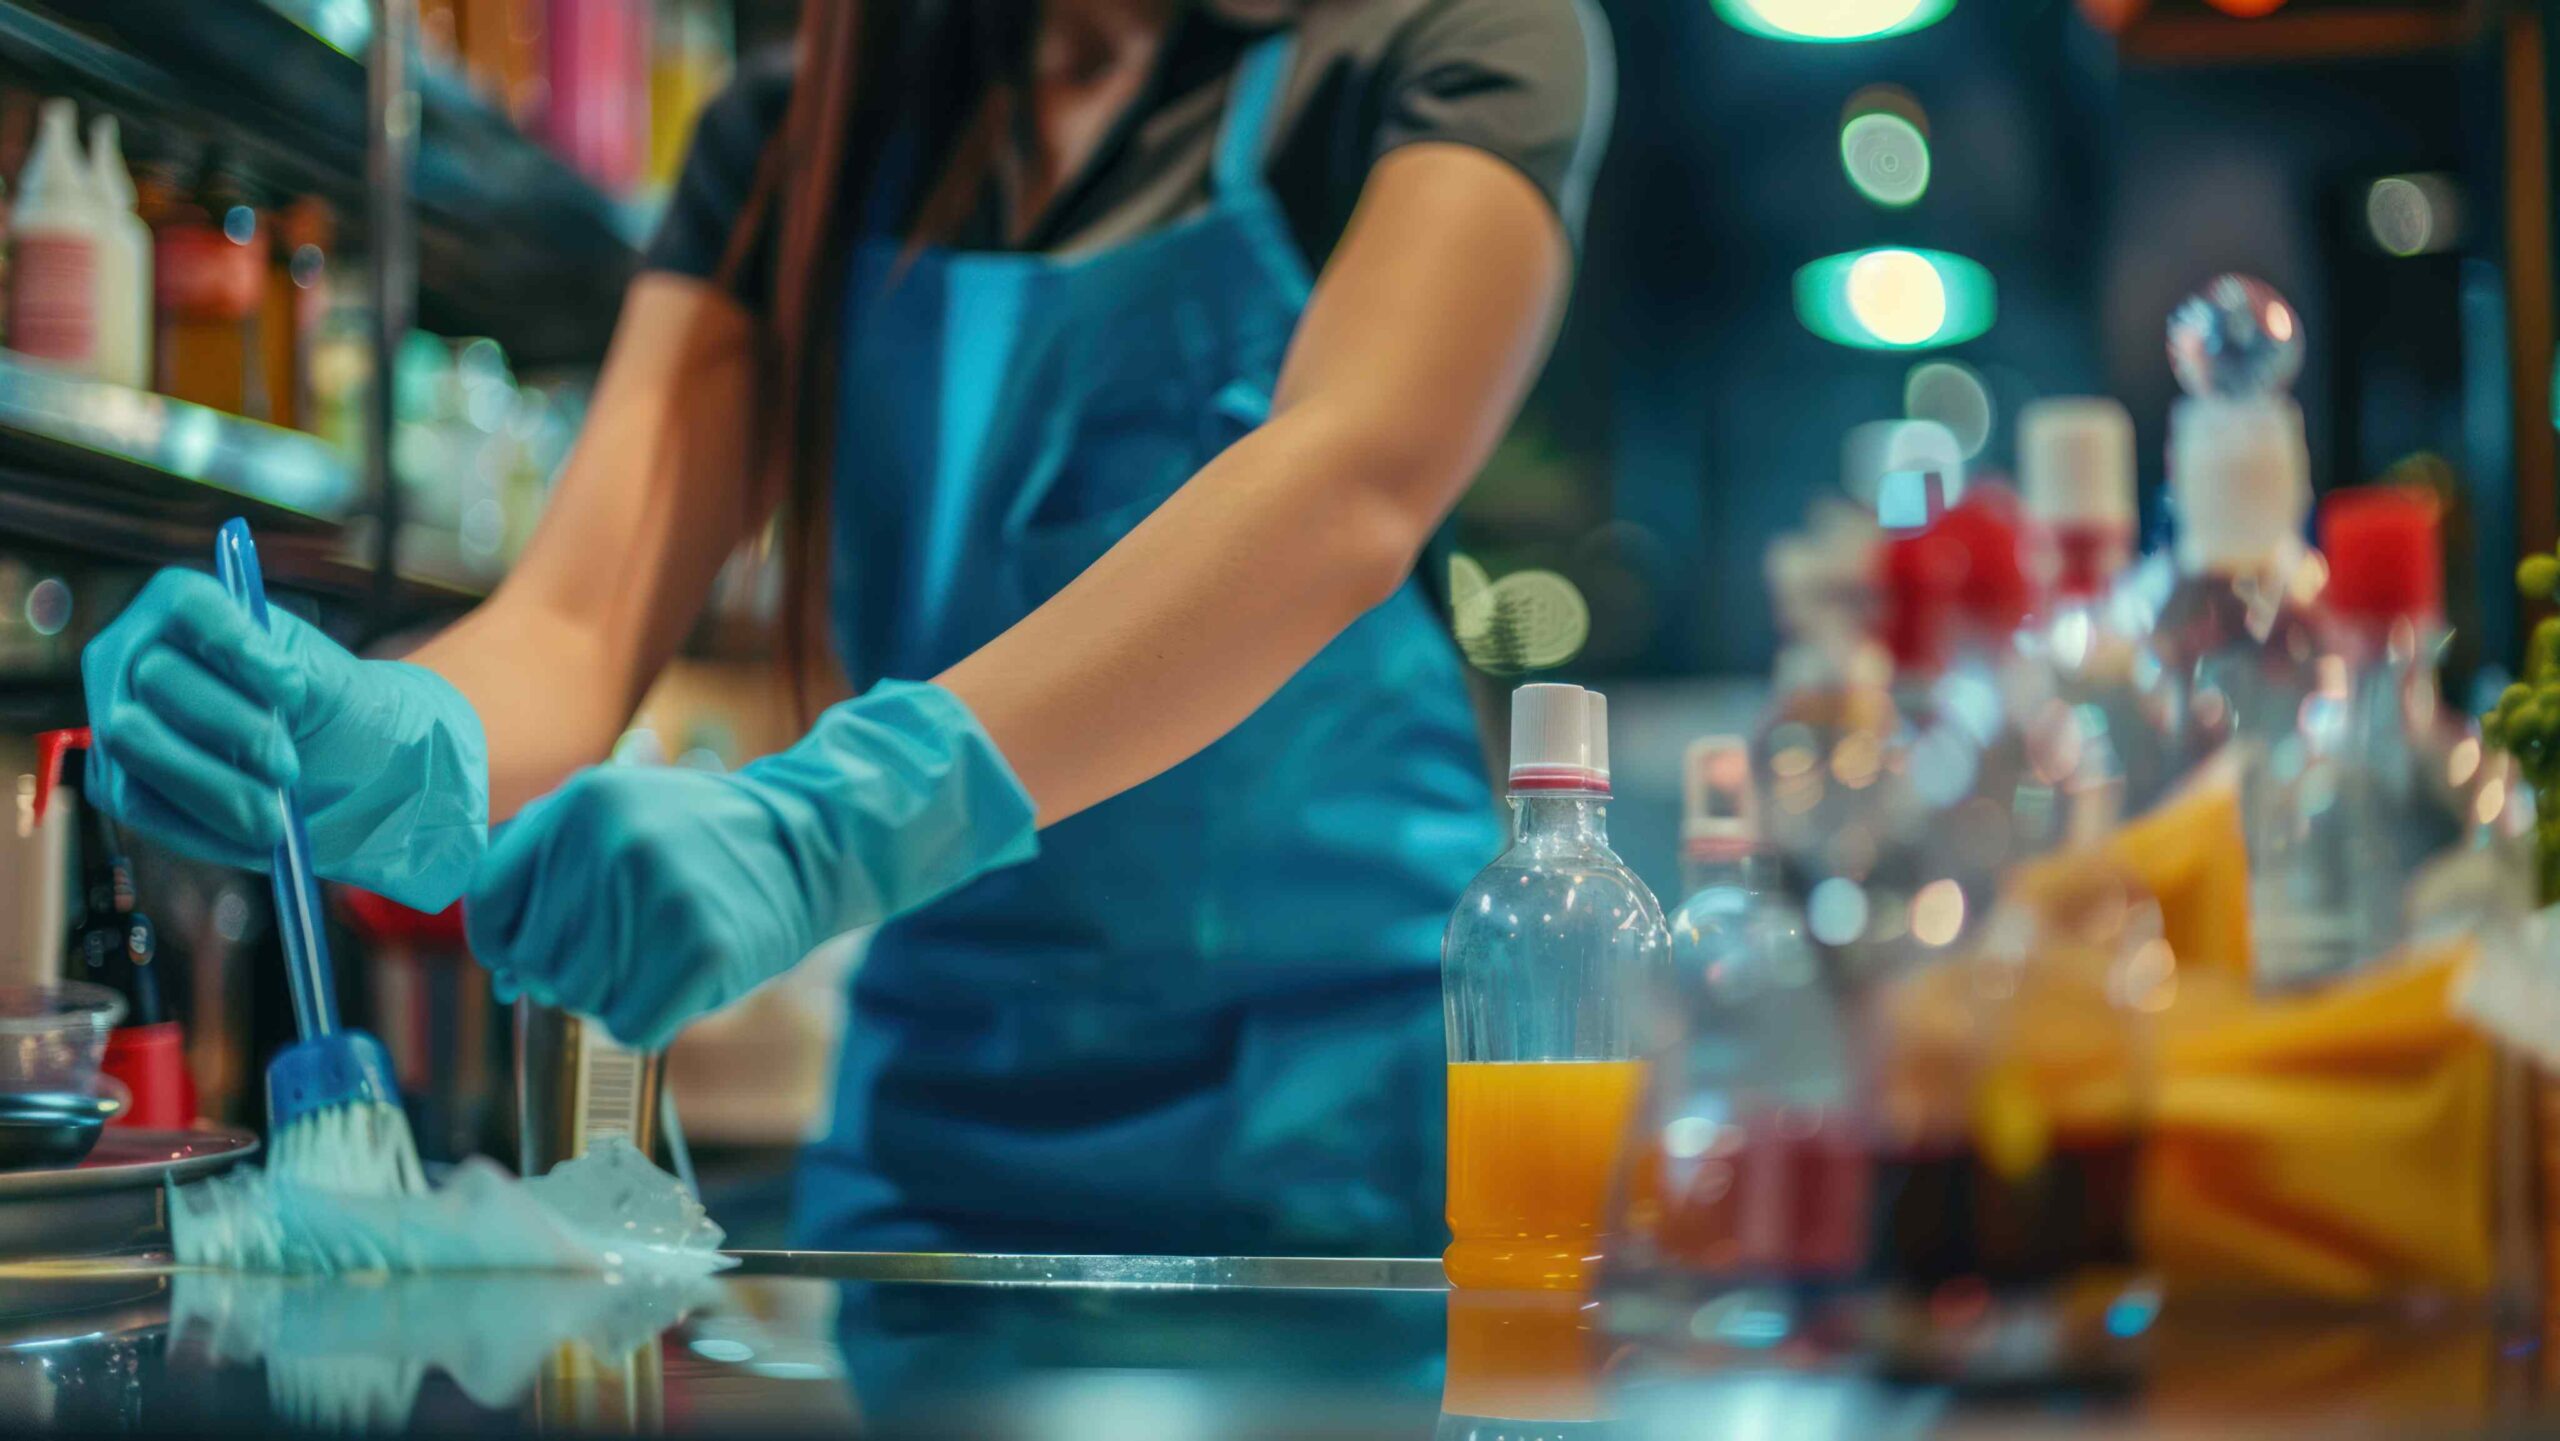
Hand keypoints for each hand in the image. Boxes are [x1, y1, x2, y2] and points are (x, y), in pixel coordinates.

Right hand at [83, 568, 488, 909]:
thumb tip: (279, 681)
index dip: (235, 644)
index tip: (292, 688)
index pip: (189, 604)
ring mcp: (117, 717)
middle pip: (158, 678)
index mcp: (187, 604)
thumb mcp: (332, 684)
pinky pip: (139, 805)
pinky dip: (200, 827)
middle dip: (233, 730)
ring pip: (136, 743)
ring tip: (276, 819)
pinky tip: (252, 840)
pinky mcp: (117, 781)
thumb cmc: (333, 711)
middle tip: (288, 769)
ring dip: (214, 786)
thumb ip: (297, 673)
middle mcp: (135, 652)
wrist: (337, 771)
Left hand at [465, 681, 1037, 1049]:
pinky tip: (678, 982)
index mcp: (582, 801)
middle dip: (568, 972)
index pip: (490, 902)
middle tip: (621, 952)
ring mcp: (662, 895)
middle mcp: (615, 842)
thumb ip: (543, 866)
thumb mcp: (618, 813)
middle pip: (535, 961)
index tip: (523, 960)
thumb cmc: (701, 842)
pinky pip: (628, 1026)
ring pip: (578, 998)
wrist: (809, 845)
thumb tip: (501, 972)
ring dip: (610, 995)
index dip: (500, 946)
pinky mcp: (705, 949)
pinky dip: (647, 1019)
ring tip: (655, 958)